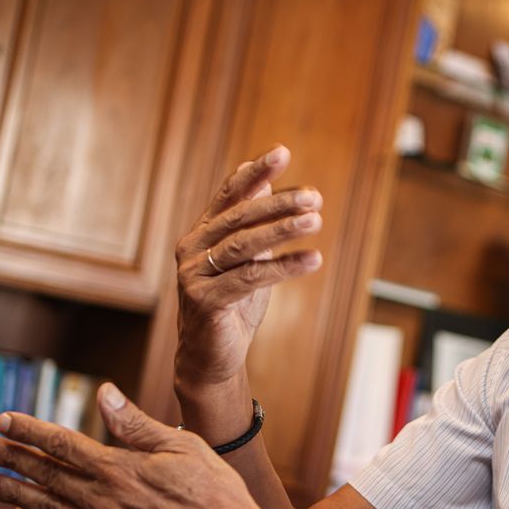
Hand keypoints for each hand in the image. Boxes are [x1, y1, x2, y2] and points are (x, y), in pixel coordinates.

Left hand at [0, 383, 259, 508]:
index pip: (61, 444)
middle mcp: (101, 499)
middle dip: (10, 458)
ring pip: (45, 506)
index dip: (29, 431)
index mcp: (118, 468)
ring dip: (13, 492)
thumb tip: (105, 394)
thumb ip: (137, 424)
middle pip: (44, 475)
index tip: (3, 420)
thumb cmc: (214, 494)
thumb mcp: (183, 446)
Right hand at [173, 144, 323, 386]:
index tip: (282, 151)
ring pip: (244, 245)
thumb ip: (252, 223)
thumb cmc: (233, 304)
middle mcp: (192, 248)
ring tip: (316, 221)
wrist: (212, 357)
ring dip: (283, 231)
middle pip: (240, 217)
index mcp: (203, 233)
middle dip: (279, 203)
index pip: (230, 194)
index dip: (255, 172)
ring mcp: (193, 274)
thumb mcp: (247, 259)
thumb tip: (266, 181)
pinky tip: (312, 260)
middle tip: (314, 196)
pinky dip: (283, 267)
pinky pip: (250, 278)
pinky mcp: (204, 300)